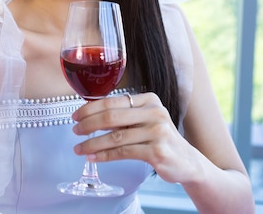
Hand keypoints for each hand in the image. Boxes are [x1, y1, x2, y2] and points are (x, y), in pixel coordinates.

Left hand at [71, 92, 201, 184]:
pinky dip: (103, 155)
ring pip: (115, 137)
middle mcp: (155, 113)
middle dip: (88, 124)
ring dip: (92, 143)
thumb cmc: (160, 138)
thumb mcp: (145, 119)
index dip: (90, 108)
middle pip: (112, 116)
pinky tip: (92, 157)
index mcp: (149, 100)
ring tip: (79, 148)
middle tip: (75, 130)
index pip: (112, 101)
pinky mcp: (157, 152)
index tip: (75, 116)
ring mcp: (157, 132)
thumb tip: (89, 114)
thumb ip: (123, 114)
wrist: (187, 161)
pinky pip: (123, 152)